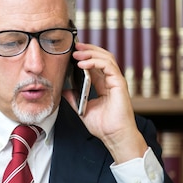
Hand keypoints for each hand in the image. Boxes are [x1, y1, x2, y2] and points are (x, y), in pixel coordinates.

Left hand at [62, 42, 147, 163]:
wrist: (113, 136)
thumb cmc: (103, 126)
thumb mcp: (82, 109)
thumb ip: (74, 98)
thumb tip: (63, 90)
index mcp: (103, 85)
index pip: (95, 64)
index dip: (85, 56)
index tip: (72, 52)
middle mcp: (110, 81)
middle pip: (102, 57)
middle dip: (88, 49)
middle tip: (74, 46)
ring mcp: (116, 81)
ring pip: (106, 58)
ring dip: (90, 53)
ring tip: (76, 53)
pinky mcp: (119, 83)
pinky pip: (108, 66)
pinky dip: (95, 62)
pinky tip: (83, 64)